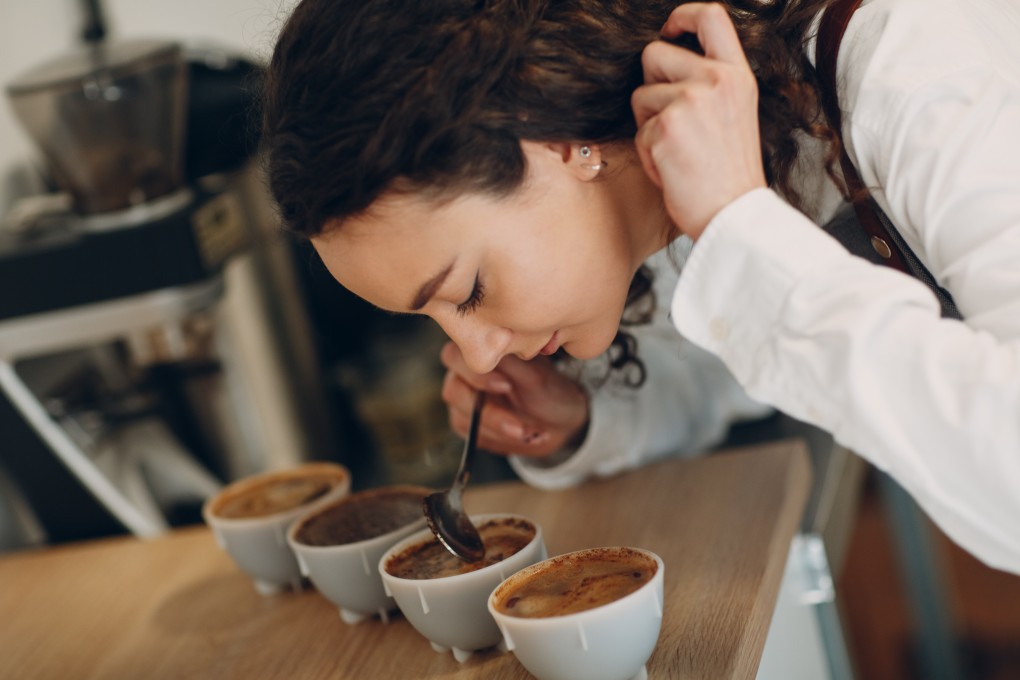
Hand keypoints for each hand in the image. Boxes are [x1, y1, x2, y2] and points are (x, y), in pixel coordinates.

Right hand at [439, 341, 589, 458]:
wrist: (560, 418)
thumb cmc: (550, 389)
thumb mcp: (536, 376)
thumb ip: (509, 363)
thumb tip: (491, 351)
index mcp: (478, 353)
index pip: (454, 356)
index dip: (476, 374)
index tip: (506, 387)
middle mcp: (464, 375)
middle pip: (453, 391)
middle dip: (489, 413)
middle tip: (518, 425)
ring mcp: (464, 402)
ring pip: (462, 418)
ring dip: (499, 429)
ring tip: (530, 432)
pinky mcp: (468, 425)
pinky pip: (473, 437)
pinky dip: (502, 439)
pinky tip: (526, 436)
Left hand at [632, 2, 766, 239]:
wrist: (733, 214)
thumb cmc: (728, 174)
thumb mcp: (734, 113)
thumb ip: (710, 83)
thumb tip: (668, 59)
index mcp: (737, 75)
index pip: (710, 16)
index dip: (681, 16)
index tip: (669, 30)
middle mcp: (717, 79)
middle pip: (654, 54)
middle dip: (651, 85)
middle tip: (673, 122)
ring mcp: (690, 100)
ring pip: (640, 95)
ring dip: (648, 124)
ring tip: (677, 151)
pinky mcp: (665, 126)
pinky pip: (637, 131)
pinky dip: (647, 153)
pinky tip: (671, 169)